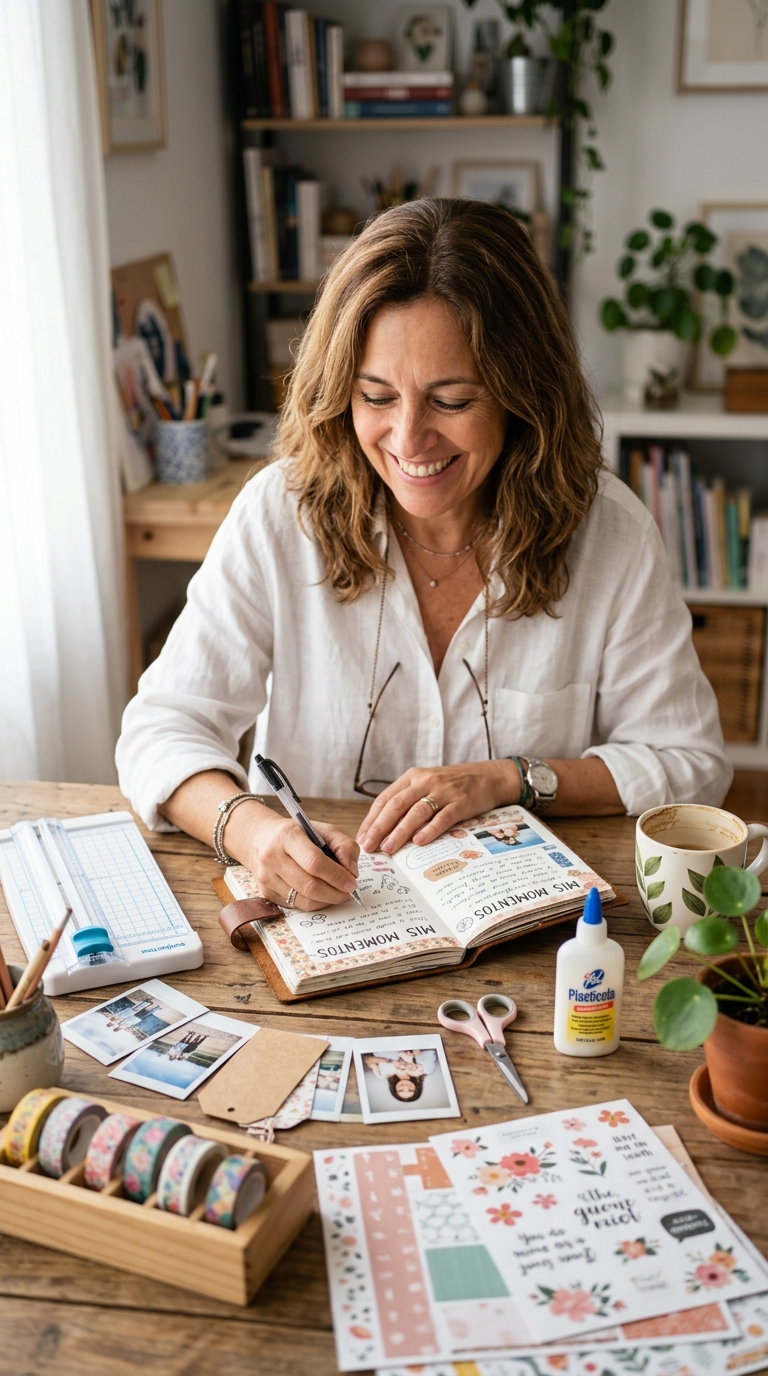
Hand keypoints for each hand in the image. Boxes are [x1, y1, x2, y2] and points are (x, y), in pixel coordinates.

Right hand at [241, 809, 359, 911]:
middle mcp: (272, 857)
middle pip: (309, 885)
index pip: (315, 862)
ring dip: (326, 901)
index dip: (336, 876)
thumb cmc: (295, 833)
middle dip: (335, 893)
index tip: (351, 882)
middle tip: (348, 892)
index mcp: (287, 836)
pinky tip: (321, 894)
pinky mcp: (266, 892)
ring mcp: (266, 877)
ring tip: (337, 893)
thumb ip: (344, 846)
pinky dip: (314, 903)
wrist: (259, 838)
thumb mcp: (321, 829)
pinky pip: (296, 905)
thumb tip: (352, 872)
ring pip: (303, 900)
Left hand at [356, 760, 519, 854]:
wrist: (488, 776)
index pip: (385, 799)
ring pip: (416, 812)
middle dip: (380, 827)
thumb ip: (407, 801)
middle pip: (396, 805)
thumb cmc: (453, 785)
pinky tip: (419, 842)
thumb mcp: (426, 785)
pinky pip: (443, 817)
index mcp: (412, 777)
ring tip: (388, 848)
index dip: (372, 819)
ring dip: (400, 832)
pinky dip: (430, 830)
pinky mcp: (461, 802)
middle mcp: (424, 782)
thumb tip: (383, 829)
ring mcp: (444, 791)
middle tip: (368, 847)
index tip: (362, 838)